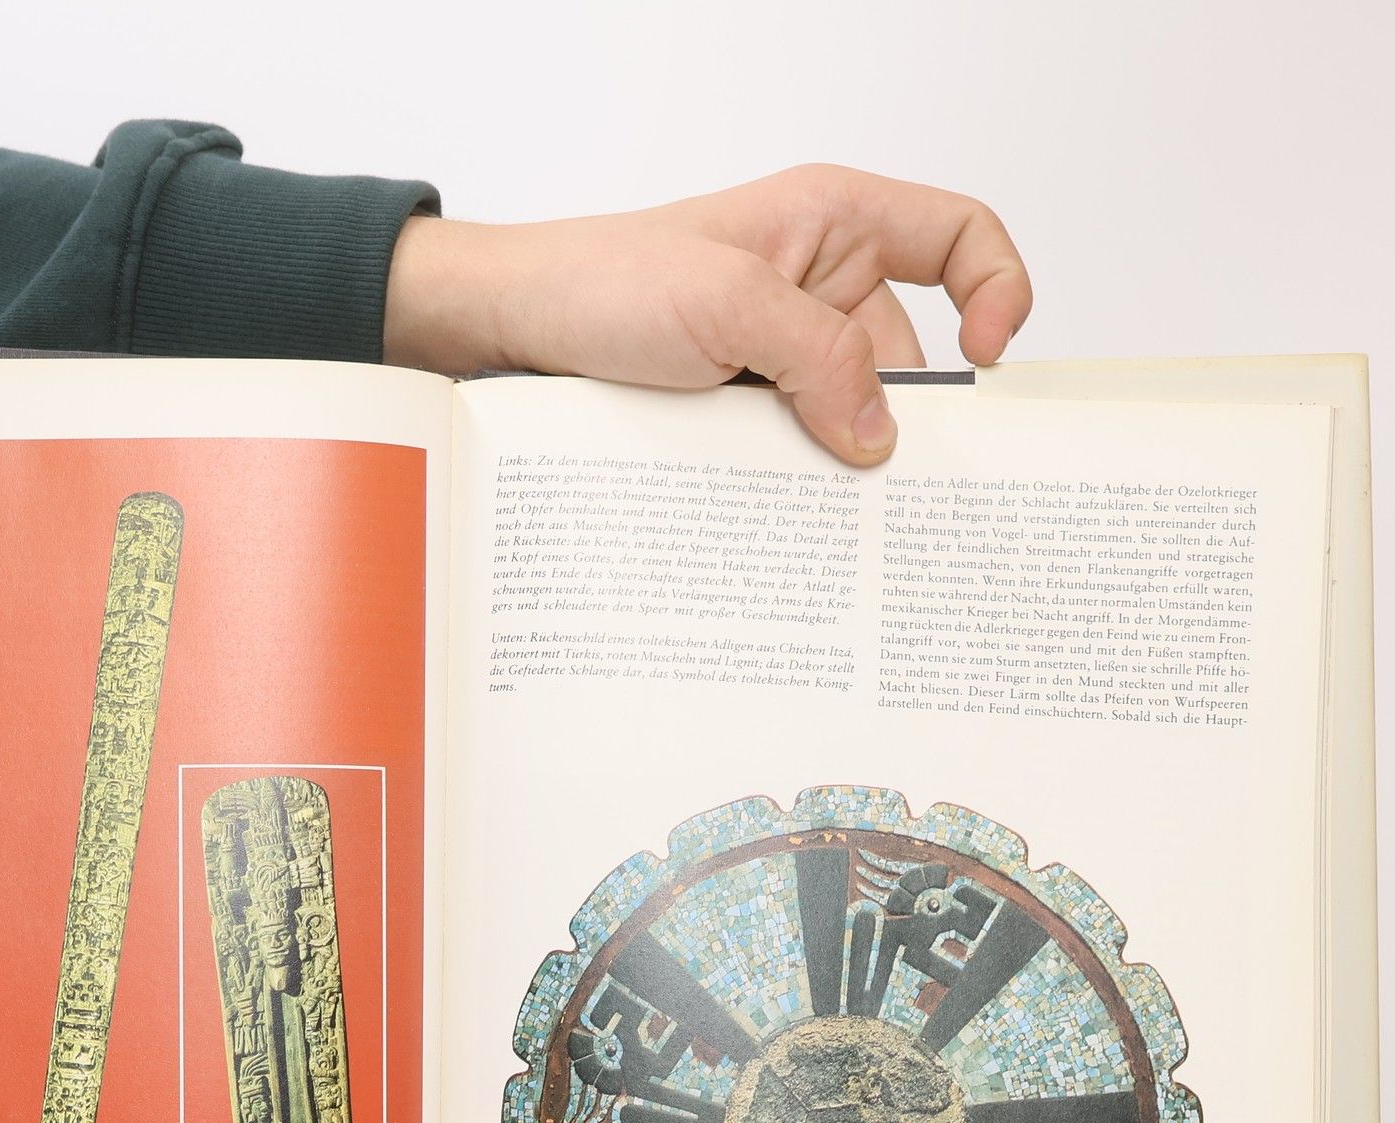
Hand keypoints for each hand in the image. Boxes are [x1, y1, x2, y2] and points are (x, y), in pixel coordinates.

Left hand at [383, 164, 1031, 463]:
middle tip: (907, 483)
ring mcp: (780, 355)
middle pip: (910, 356)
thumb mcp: (724, 305)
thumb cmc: (600, 282)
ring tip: (835, 508)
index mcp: (833, 222)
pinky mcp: (744, 410)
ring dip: (842, 461)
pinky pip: (797, 450)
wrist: (509, 332)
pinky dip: (798, 481)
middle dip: (907, 414)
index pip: (959, 237)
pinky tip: (790, 515)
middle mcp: (818, 286)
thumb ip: (817, 359)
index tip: (987, 360)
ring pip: (850, 418)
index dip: (997, 289)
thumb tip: (880, 435)